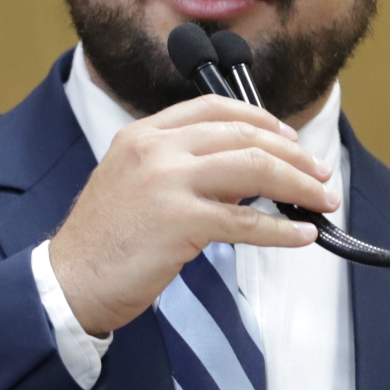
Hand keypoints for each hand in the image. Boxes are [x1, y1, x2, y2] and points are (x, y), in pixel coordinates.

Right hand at [45, 98, 337, 335]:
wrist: (68, 281)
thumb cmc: (104, 241)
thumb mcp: (135, 182)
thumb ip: (182, 167)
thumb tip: (244, 176)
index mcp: (145, 134)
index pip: (215, 108)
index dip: (262, 120)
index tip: (289, 139)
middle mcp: (156, 149)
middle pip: (245, 136)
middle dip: (294, 156)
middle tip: (319, 174)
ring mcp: (167, 183)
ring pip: (254, 169)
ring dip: (298, 186)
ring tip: (321, 201)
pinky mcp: (179, 222)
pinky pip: (246, 222)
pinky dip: (282, 230)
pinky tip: (302, 235)